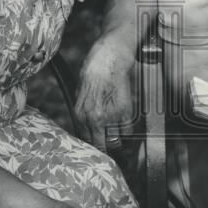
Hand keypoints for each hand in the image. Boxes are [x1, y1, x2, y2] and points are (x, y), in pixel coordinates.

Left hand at [74, 37, 134, 151]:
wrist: (109, 59)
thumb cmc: (94, 72)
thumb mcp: (80, 94)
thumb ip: (83, 112)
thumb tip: (87, 126)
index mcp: (80, 115)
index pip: (86, 141)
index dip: (94, 145)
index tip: (100, 146)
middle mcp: (94, 118)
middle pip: (101, 146)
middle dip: (106, 148)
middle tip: (111, 147)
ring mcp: (110, 116)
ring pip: (115, 142)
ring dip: (118, 141)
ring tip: (119, 138)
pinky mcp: (125, 111)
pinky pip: (127, 131)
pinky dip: (127, 131)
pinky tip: (125, 125)